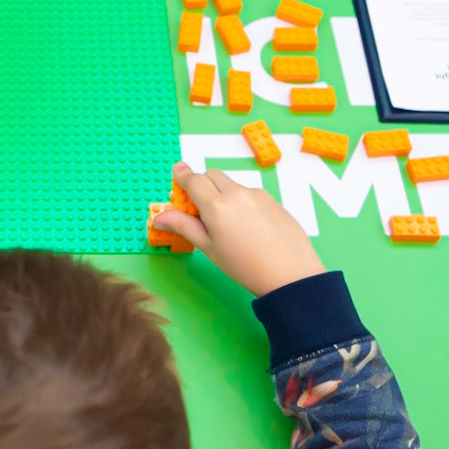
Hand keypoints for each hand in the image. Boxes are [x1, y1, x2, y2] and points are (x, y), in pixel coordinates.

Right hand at [151, 161, 325, 295]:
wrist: (290, 274)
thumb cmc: (244, 266)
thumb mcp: (209, 248)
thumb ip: (184, 227)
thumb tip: (159, 217)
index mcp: (216, 205)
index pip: (194, 180)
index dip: (183, 176)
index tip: (177, 174)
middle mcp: (237, 193)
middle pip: (212, 175)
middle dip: (201, 183)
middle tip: (198, 206)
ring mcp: (257, 194)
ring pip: (232, 185)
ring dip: (221, 193)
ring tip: (226, 224)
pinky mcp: (273, 200)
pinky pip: (249, 194)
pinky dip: (240, 201)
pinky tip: (247, 227)